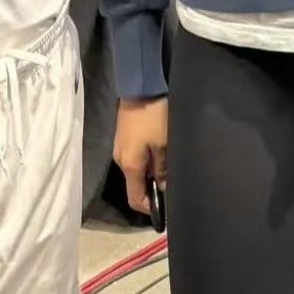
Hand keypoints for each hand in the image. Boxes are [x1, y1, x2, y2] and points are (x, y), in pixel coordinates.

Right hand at [114, 97, 167, 214]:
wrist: (140, 86)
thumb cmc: (153, 117)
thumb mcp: (163, 144)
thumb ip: (163, 169)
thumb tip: (163, 188)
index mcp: (129, 165)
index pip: (135, 199)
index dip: (149, 208)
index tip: (166, 208)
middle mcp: (120, 159)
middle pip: (136, 184)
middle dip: (153, 188)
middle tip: (173, 183)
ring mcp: (120, 147)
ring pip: (137, 169)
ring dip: (151, 171)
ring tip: (169, 165)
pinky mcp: (124, 136)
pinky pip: (135, 156)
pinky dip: (147, 159)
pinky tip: (159, 151)